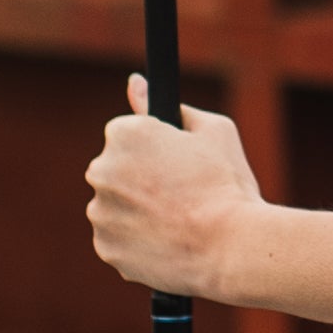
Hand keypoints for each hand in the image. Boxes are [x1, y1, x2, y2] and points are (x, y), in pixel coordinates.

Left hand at [86, 78, 263, 299]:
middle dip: (140, 179)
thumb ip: (171, 106)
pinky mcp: (106, 247)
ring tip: (176, 222)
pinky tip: (166, 242)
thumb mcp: (213, 131)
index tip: (176, 166)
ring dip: (136, 211)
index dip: (155, 150)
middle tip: (179, 195)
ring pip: (115, 206)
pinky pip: (117, 239)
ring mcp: (100, 212)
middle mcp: (101, 170)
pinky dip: (136, 241)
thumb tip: (135, 84)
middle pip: (116, 170)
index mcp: (124, 134)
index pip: (127, 134)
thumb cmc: (227, 185)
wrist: (231, 247)